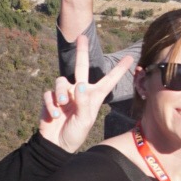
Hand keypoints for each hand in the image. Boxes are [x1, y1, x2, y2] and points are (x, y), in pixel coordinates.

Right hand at [39, 35, 133, 152]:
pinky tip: (55, 115)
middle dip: (81, 51)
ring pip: (61, 81)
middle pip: (81, 67)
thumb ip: (84, 103)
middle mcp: (80, 91)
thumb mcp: (84, 120)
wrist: (56, 144)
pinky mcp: (52, 99)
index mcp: (94, 96)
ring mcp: (65, 94)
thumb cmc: (75, 133)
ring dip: (63, 92)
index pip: (109, 81)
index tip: (130, 58)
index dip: (119, 70)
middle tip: (81, 37)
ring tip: (64, 104)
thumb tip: (80, 85)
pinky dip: (51, 104)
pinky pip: (50, 94)